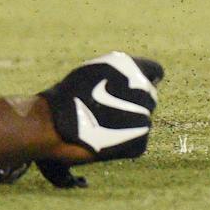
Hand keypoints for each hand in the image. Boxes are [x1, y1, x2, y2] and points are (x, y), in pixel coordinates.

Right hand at [37, 52, 162, 183]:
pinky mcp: (140, 142)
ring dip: (128, 123)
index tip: (131, 89)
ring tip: (102, 125)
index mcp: (130, 65)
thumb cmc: (69, 95)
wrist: (54, 123)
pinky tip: (105, 140)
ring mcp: (144, 117)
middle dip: (133, 104)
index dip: (144, 79)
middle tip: (107, 109)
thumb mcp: (95, 71)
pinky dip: (124, 143)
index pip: (155, 72)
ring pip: (143, 121)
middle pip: (148, 99)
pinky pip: (137, 142)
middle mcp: (142, 89)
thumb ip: (123, 73)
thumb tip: (155, 79)